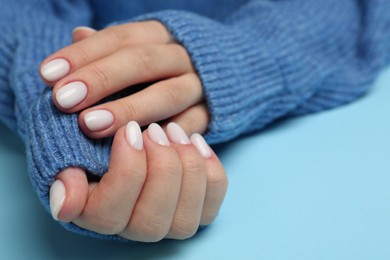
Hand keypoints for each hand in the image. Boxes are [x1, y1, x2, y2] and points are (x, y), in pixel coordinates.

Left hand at [40, 22, 208, 137]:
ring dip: (129, 109)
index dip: (83, 54)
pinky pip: (188, 126)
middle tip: (63, 100)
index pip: (119, 38)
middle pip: (143, 61)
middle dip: (101, 79)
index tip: (48, 75)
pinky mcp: (209, 115)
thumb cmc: (162, 68)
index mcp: (159, 36)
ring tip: (90, 125)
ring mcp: (198, 86)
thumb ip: (109, 47)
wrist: (221, 73)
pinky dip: (162, 138)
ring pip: (167, 94)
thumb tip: (78, 34)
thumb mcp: (139, 49)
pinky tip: (132, 149)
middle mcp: (181, 56)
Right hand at [49, 122, 227, 240]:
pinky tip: (196, 142)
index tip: (129, 129)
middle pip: (151, 221)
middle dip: (160, 169)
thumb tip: (64, 202)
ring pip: (185, 219)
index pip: (109, 214)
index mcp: (98, 217)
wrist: (130, 138)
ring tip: (175, 131)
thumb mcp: (77, 149)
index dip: (125, 171)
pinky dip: (210, 170)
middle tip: (156, 130)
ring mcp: (169, 225)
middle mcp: (135, 229)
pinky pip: (213, 203)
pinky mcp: (197, 212)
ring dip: (186, 168)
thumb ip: (67, 173)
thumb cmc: (103, 143)